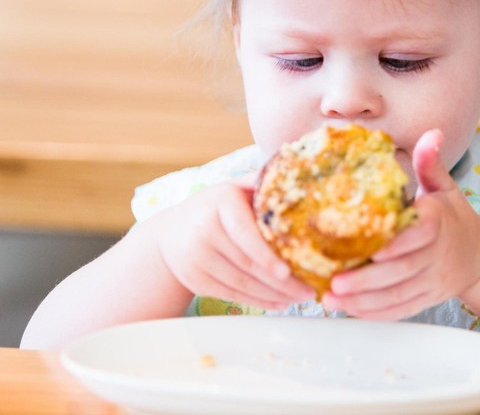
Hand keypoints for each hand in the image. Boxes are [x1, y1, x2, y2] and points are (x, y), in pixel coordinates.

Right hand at [151, 175, 315, 308]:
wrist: (171, 230)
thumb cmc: (216, 206)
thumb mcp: (234, 188)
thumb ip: (261, 184)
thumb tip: (301, 176)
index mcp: (220, 202)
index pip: (245, 234)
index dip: (266, 256)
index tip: (287, 272)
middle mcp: (203, 230)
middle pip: (246, 263)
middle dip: (281, 282)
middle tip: (309, 290)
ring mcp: (196, 258)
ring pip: (240, 283)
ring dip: (272, 295)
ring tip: (298, 298)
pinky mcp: (194, 280)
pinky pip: (230, 294)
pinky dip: (256, 301)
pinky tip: (277, 303)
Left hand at [323, 129, 479, 318]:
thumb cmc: (453, 216)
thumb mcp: (444, 188)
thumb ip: (430, 163)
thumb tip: (433, 134)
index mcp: (439, 222)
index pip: (422, 232)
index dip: (397, 243)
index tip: (371, 249)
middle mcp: (438, 253)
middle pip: (404, 269)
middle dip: (368, 279)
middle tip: (334, 281)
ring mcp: (435, 280)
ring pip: (400, 294)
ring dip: (365, 300)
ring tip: (331, 299)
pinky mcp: (429, 298)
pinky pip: (402, 309)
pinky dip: (375, 312)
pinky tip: (350, 308)